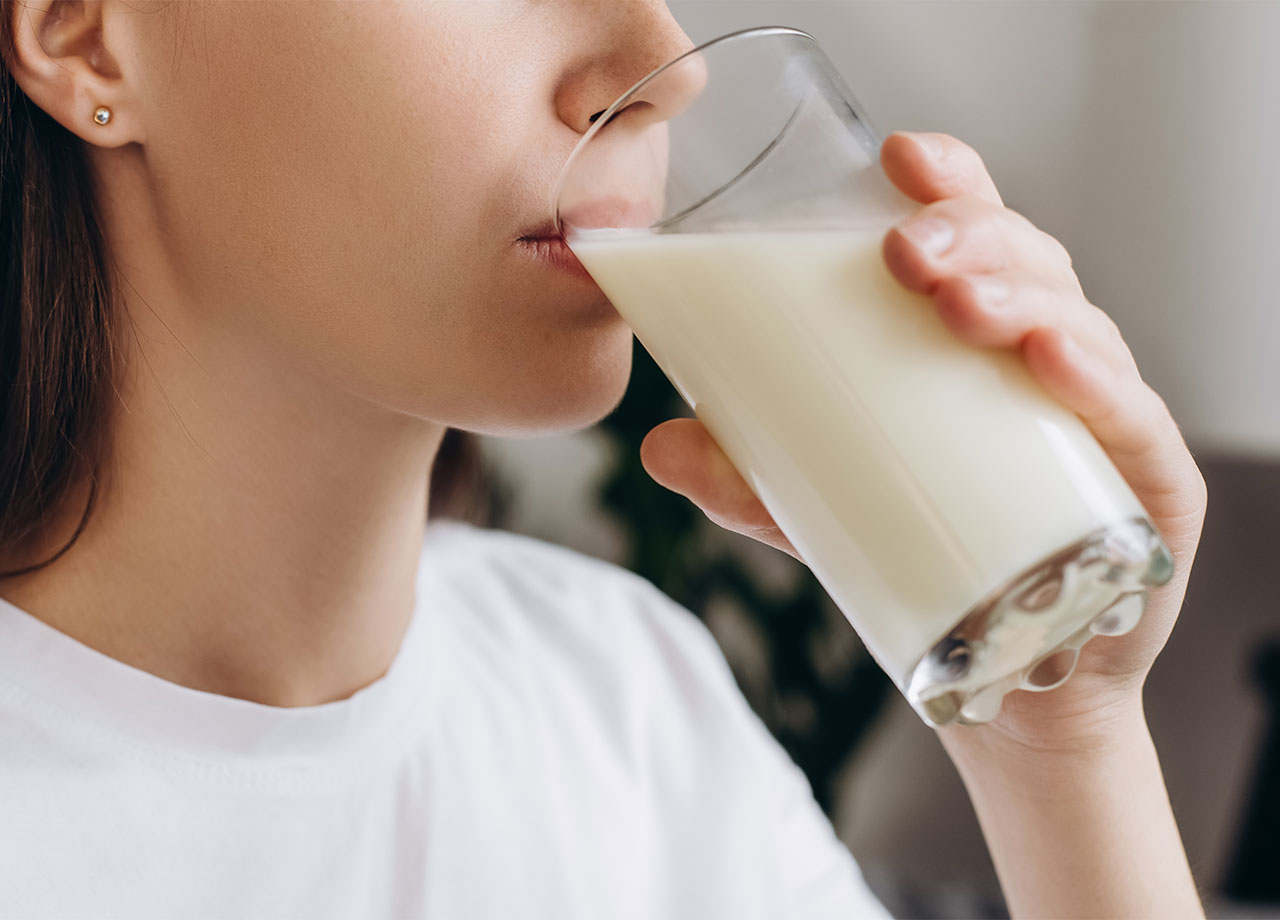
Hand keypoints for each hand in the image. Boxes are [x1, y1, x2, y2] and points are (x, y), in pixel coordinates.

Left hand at [639, 131, 1207, 754]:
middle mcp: (1047, 360)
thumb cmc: (930, 559)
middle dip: (970, 237)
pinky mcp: (1146, 487)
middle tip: (903, 251)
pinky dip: (1096, 384)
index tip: (898, 155)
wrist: (1018, 678)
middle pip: (1026, 263)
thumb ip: (749, 480)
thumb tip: (658, 446)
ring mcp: (1101, 418)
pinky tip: (1049, 361)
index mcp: (977, 341)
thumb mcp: (823, 512)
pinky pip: (1134, 421)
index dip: (950, 181)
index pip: (977, 235)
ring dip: (1021, 296)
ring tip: (956, 303)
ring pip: (1079, 324)